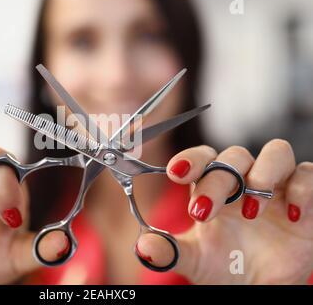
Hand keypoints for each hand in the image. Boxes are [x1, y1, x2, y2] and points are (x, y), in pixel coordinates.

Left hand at [136, 139, 312, 283]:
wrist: (258, 286)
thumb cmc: (225, 266)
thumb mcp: (195, 260)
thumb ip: (170, 251)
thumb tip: (143, 246)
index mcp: (214, 187)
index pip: (203, 158)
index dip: (191, 160)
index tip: (176, 172)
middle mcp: (244, 180)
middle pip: (234, 157)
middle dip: (218, 179)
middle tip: (204, 211)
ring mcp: (276, 186)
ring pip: (276, 152)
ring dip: (263, 173)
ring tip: (250, 210)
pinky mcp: (305, 198)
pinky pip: (309, 175)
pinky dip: (302, 188)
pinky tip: (292, 215)